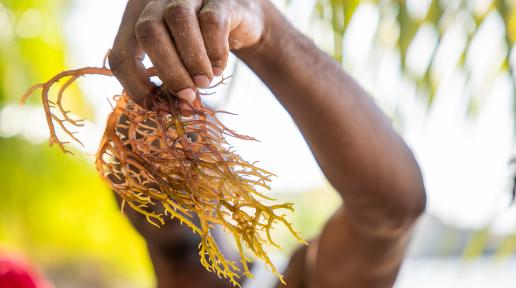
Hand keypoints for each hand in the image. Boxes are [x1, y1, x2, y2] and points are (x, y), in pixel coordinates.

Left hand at [109, 0, 268, 103]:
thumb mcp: (179, 63)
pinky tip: (219, 68)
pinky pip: (212, 22)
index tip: (158, 107)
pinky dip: (215, 51)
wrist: (241, 24)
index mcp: (136, 19)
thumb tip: (168, 109)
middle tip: (187, 96)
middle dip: (168, 71)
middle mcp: (156, 2)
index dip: (135, 85)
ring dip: (192, 60)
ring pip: (178, 20)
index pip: (121, 53)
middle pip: (148, 32)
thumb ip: (168, 81)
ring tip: (204, 83)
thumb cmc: (202, 48)